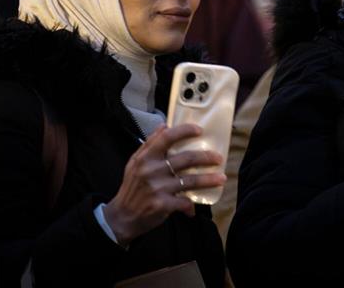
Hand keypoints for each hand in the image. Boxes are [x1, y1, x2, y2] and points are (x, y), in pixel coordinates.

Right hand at [103, 123, 225, 246]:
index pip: (167, 138)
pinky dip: (191, 205)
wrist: (122, 216)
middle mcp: (151, 170)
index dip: (185, 131)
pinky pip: (184, 202)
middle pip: (185, 159)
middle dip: (205, 157)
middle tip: (218, 158)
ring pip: (190, 181)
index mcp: (145, 157)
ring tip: (221, 178)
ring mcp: (158, 188)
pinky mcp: (162, 205)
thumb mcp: (135, 163)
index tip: (200, 130)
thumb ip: (149, 144)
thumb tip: (164, 126)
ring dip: (208, 180)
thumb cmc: (132, 187)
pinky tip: (193, 208)